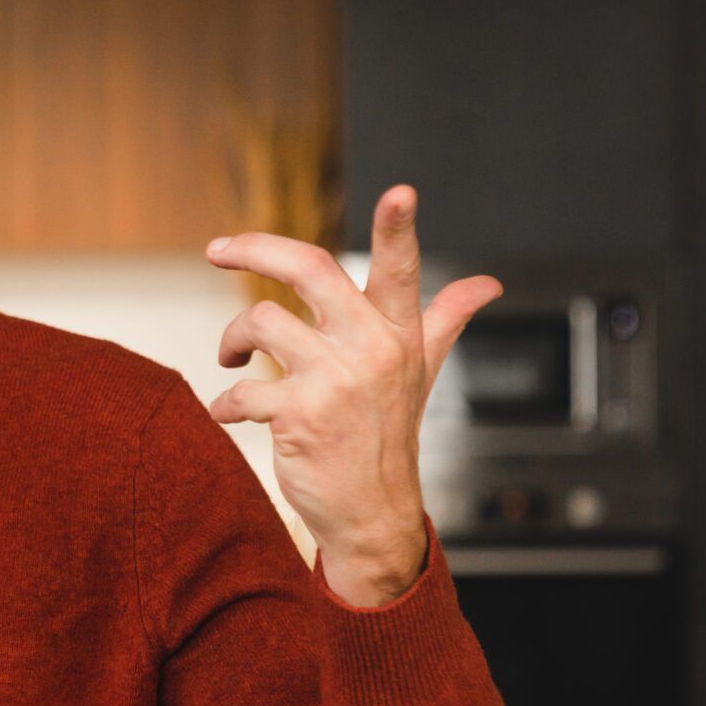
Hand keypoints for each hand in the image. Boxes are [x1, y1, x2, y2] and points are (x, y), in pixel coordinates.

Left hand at [204, 185, 500, 606]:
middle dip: (254, 249)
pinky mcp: (300, 416)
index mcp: (397, 333)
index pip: (400, 270)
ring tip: (234, 361)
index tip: (401, 191)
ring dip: (233, 342)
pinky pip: (242, 391)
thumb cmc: (387, 434)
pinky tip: (230, 412)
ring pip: (262, 322)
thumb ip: (444, 319)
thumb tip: (487, 284)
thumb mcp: (420, 372)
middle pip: (308, 268)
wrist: (371, 513)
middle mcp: (371, 350)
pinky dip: (226, 403)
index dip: (398, 228)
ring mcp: (335, 382)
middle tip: (218, 250)